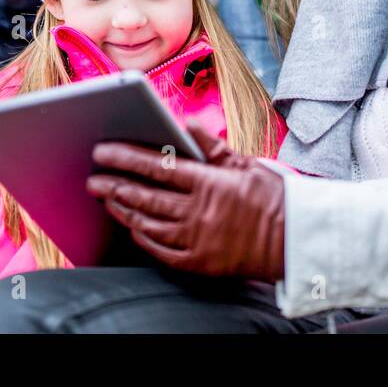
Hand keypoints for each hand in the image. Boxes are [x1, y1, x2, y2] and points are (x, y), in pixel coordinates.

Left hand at [85, 121, 285, 280]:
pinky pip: (162, 252)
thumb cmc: (273, 198)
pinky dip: (144, 238)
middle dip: (114, 185)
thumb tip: (189, 124)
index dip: (126, 158)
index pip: (157, 166)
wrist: (295, 240)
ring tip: (108, 199)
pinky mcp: (200, 262)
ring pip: (149, 224)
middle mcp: (199, 212)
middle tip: (92, 179)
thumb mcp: (247, 164)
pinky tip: (134, 227)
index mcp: (209, 182)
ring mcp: (198, 239)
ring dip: (125, 211)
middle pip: (146, 196)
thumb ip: (213, 147)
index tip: (103, 152)